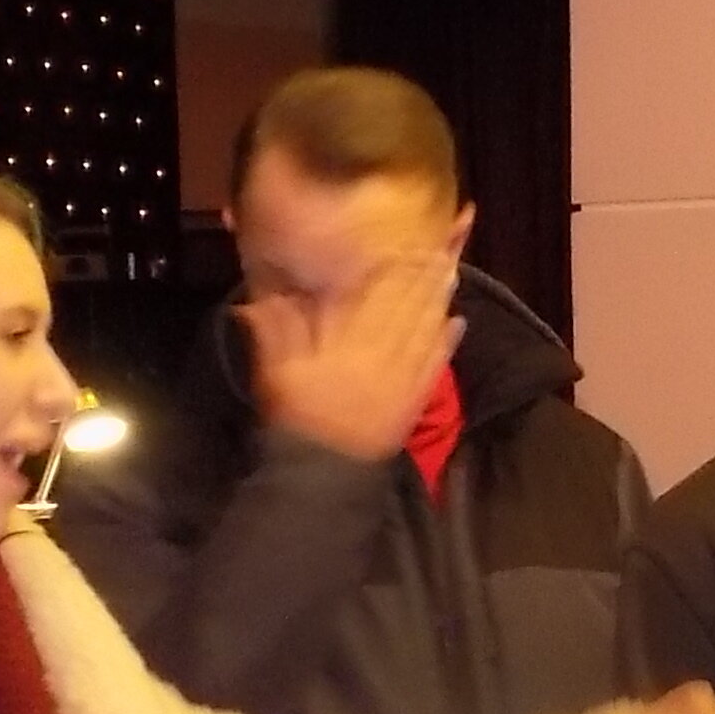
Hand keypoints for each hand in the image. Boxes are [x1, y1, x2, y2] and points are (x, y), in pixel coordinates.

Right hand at [241, 255, 462, 464]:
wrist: (324, 469)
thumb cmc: (296, 417)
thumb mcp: (276, 372)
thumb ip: (272, 331)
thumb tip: (256, 297)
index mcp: (344, 344)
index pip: (371, 298)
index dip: (390, 270)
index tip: (404, 245)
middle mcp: (378, 355)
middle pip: (404, 309)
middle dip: (422, 278)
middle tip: (441, 248)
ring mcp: (400, 378)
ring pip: (423, 331)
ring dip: (438, 301)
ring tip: (451, 272)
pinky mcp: (413, 399)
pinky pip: (433, 365)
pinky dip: (447, 343)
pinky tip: (458, 322)